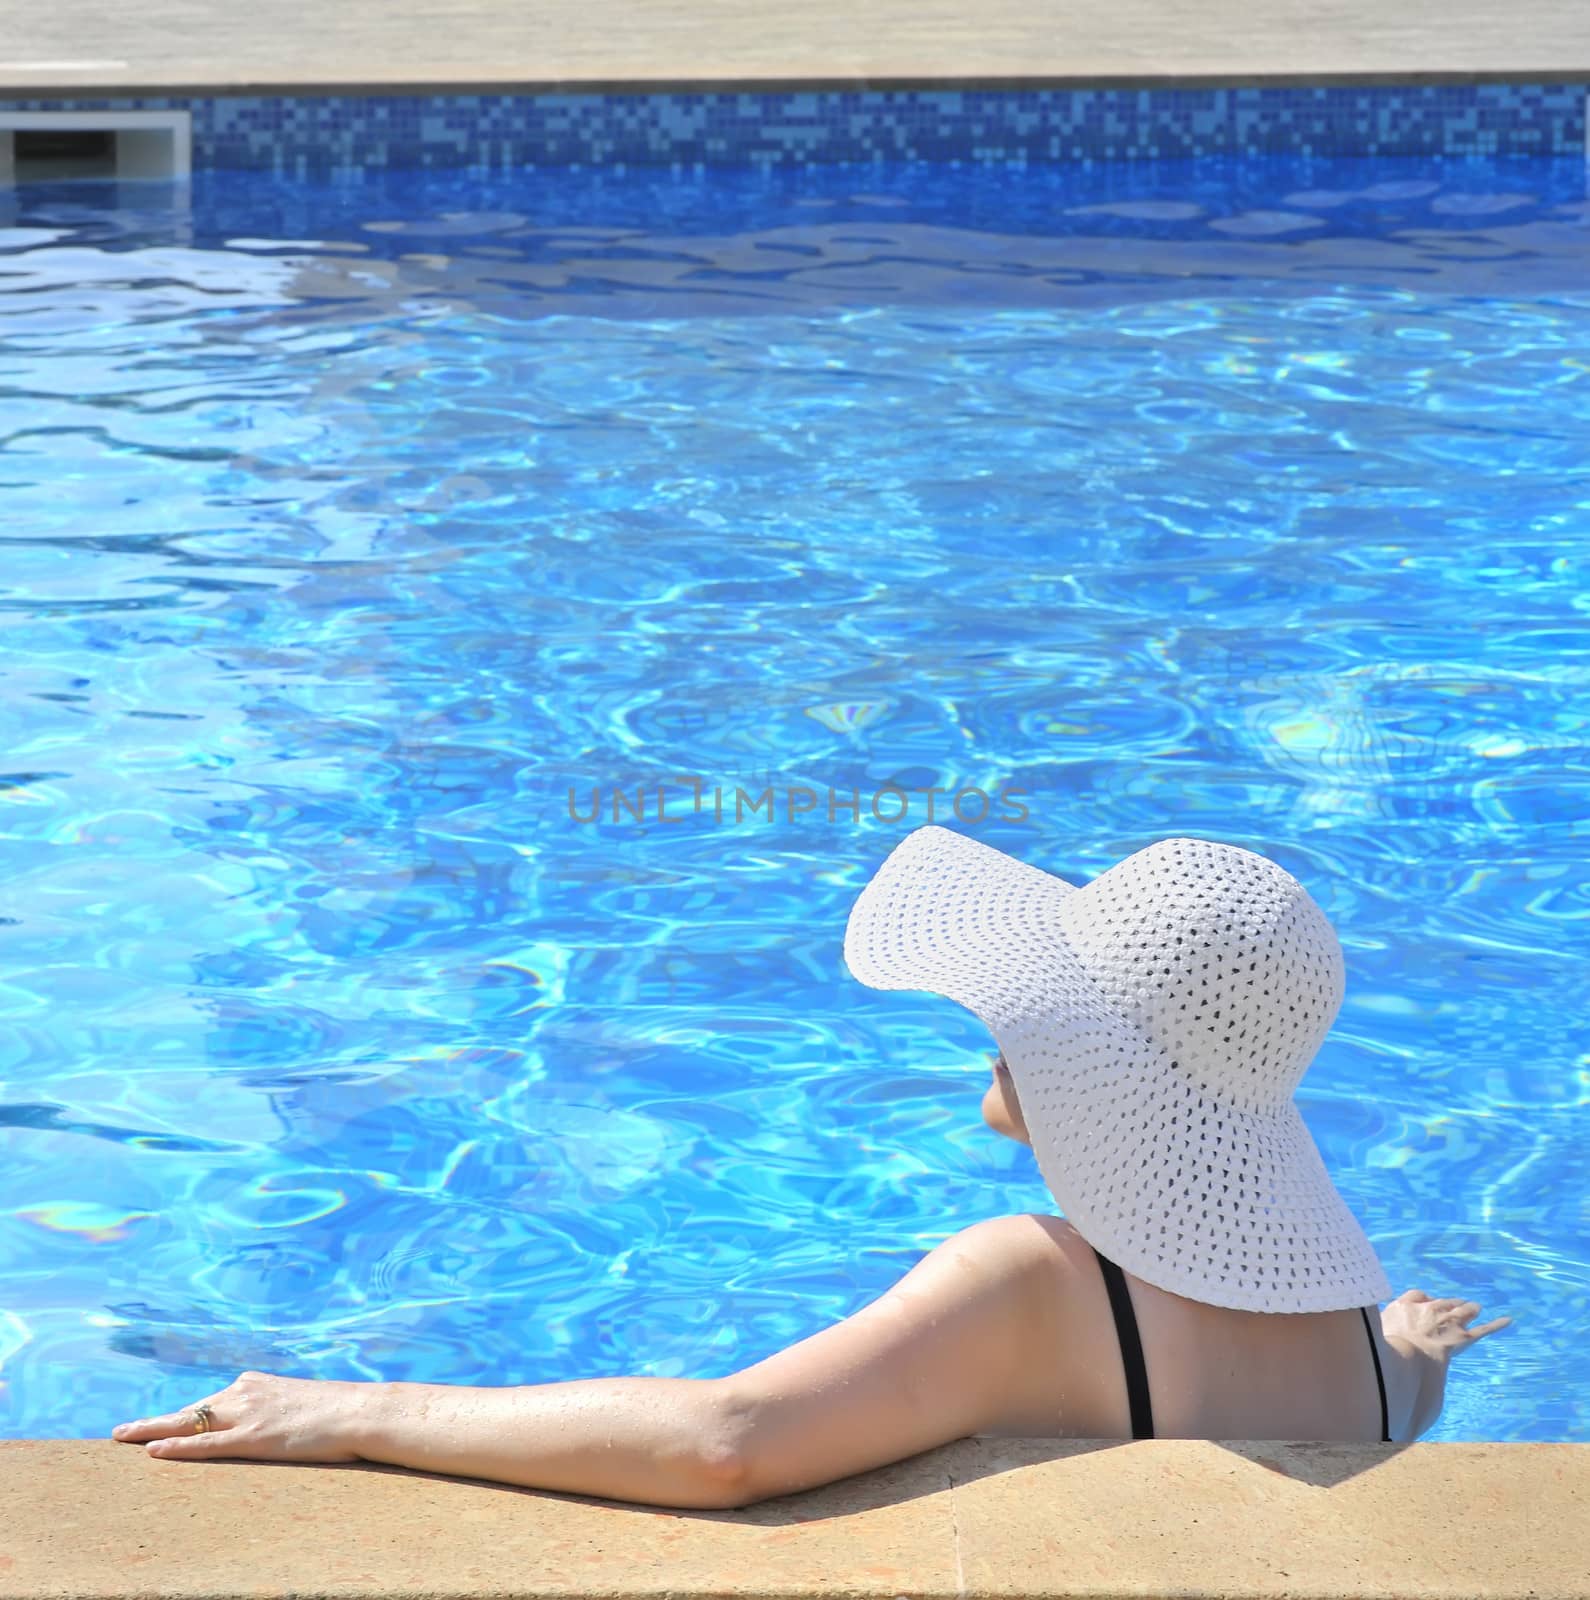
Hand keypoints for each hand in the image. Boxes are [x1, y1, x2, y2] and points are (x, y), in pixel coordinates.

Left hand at [110, 1370, 373, 1463]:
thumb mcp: (299, 1404)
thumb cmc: (339, 1412)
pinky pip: (207, 1445)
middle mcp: (247, 1393)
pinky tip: (153, 1452)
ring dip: (153, 1430)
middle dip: (154, 1421)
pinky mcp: (254, 1438)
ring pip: (190, 1423)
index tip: (158, 1423)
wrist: (361, 1411)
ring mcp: (248, 1415)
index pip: (209, 1402)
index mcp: (258, 1385)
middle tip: (121, 1431)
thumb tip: (272, 1426)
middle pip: (191, 1410)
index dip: (180, 1415)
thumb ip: (276, 1410)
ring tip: (124, 1438)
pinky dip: (177, 1448)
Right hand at [1381, 1289, 1511, 1361]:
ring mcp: (1448, 1322)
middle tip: (1453, 1307)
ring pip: (1464, 1310)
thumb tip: (1362, 1333)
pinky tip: (1508, 1320)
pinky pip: (1484, 1329)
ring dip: (1470, 1308)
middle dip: (1450, 1304)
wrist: (1410, 1358)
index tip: (1425, 1304)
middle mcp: (1429, 1308)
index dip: (1424, 1300)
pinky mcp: (1464, 1338)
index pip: (1418, 1296)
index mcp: (1406, 1305)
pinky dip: (1497, 1325)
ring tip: (1475, 1307)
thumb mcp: (1373, 1333)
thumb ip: (1374, 1330)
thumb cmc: (1387, 1348)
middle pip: (1444, 1301)